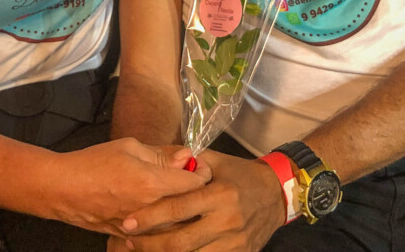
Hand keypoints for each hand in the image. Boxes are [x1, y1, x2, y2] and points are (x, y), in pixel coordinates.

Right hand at [49, 139, 211, 234]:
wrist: (62, 190)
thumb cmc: (94, 162)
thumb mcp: (129, 147)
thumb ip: (161, 154)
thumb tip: (186, 156)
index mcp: (152, 184)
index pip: (196, 183)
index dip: (202, 172)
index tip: (198, 165)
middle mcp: (151, 210)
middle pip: (191, 206)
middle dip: (195, 191)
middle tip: (189, 177)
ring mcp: (141, 228)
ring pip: (177, 224)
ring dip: (182, 209)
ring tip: (174, 193)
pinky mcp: (130, 237)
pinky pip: (158, 233)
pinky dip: (164, 222)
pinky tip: (157, 208)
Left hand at [120, 150, 285, 251]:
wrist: (277, 194)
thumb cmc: (241, 175)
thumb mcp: (218, 161)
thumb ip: (191, 163)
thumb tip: (161, 162)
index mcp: (220, 195)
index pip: (178, 209)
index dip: (150, 217)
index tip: (128, 222)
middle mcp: (227, 221)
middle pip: (181, 242)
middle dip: (150, 244)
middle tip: (128, 240)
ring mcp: (234, 243)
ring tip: (142, 249)